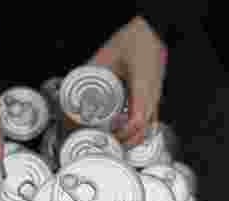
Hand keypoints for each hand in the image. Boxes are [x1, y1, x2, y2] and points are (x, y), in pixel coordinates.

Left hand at [86, 16, 166, 146]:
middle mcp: (151, 94)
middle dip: (126, 141)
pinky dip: (140, 130)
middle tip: (108, 141)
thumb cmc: (133, 40)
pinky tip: (128, 131)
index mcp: (141, 86)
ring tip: (116, 138)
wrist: (150, 31)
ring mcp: (155, 96)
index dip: (123, 134)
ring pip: (149, 128)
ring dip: (133, 137)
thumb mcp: (108, 54)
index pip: (136, 121)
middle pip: (143, 131)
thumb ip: (91, 71)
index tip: (110, 136)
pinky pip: (151, 120)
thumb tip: (73, 87)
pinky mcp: (155, 96)